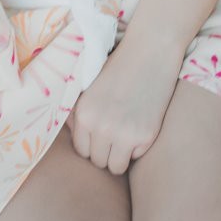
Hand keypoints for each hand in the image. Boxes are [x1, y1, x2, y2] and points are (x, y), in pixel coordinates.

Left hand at [66, 39, 182, 176]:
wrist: (150, 53)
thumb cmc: (118, 68)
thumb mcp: (90, 88)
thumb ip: (77, 113)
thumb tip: (70, 134)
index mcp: (84, 114)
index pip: (81, 151)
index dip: (92, 145)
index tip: (101, 135)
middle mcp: (101, 127)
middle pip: (98, 162)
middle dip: (106, 152)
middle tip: (115, 134)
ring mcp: (124, 134)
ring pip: (115, 167)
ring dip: (120, 156)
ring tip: (126, 135)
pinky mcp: (145, 137)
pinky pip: (136, 158)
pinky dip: (138, 147)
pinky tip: (140, 125)